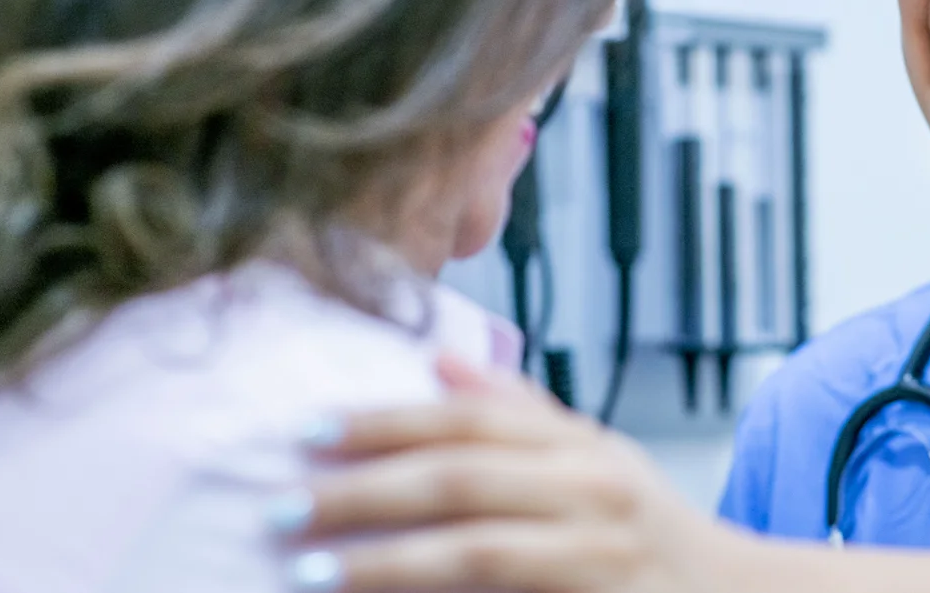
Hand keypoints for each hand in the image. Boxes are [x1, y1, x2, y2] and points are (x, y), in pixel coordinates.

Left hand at [280, 357, 755, 591]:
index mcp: (580, 446)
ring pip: (476, 550)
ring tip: (308, 569)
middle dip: (363, 490)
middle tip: (281, 502)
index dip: (387, 420)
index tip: (309, 429)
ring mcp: (596, 554)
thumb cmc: (647, 533)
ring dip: (382, 560)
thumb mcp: (597, 459)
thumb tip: (436, 361)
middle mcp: (592, 490)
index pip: (471, 418)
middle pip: (461, 478)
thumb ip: (520, 413)